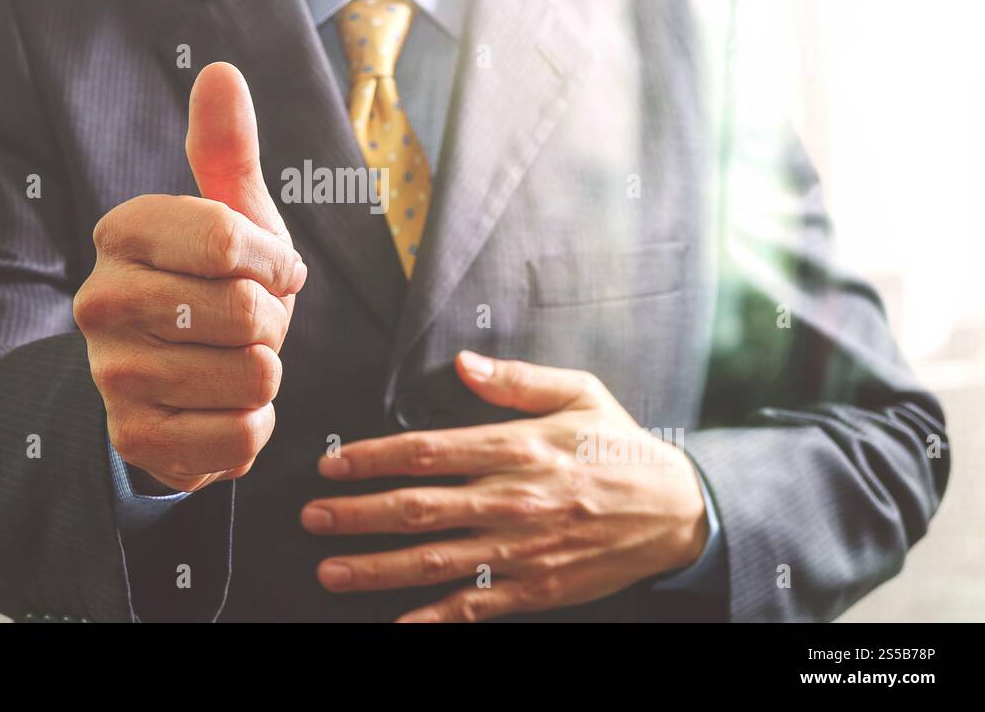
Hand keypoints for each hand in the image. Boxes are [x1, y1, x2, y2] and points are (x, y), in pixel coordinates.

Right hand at [74, 62, 305, 492]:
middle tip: (248, 324)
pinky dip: (251, 425)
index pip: (227, 238)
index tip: (271, 268)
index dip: (273, 260)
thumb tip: (221, 72)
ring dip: (265, 374)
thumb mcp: (230, 216)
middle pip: (245, 310)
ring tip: (230, 363)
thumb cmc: (212, 287)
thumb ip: (225, 149)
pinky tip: (219, 407)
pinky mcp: (134, 438)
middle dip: (272, 321)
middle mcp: (100, 299)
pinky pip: (242, 434)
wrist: (176, 384)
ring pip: (253, 375)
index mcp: (123, 232)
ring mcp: (110, 374)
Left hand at [301, 352, 709, 621]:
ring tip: (331, 570)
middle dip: (357, 514)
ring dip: (377, 568)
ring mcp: (522, 549)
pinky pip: (476, 606)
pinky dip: (434, 618)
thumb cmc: (620, 445)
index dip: (373, 458)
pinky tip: (397, 624)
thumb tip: (464, 364)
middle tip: (312, 517)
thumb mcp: (579, 393)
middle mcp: (513, 499)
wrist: (678, 511)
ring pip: (436, 561)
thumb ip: (518, 380)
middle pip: (419, 509)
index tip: (331, 462)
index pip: (427, 452)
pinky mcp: (536, 587)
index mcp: (518, 447)